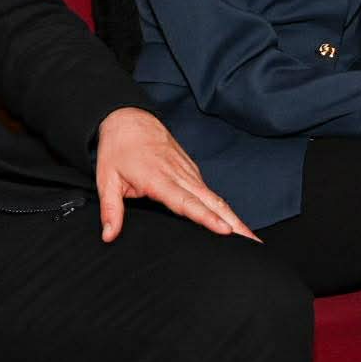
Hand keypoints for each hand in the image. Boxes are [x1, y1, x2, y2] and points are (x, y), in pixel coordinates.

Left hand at [94, 106, 256, 243]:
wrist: (129, 118)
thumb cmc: (118, 149)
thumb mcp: (106, 179)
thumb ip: (110, 209)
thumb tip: (108, 236)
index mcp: (159, 178)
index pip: (186, 202)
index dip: (206, 217)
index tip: (226, 230)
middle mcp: (179, 174)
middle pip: (211, 202)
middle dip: (234, 222)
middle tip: (254, 243)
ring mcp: (188, 171)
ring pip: (215, 197)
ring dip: (234, 217)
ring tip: (251, 239)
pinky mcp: (191, 169)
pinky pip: (210, 191)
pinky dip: (224, 208)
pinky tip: (233, 223)